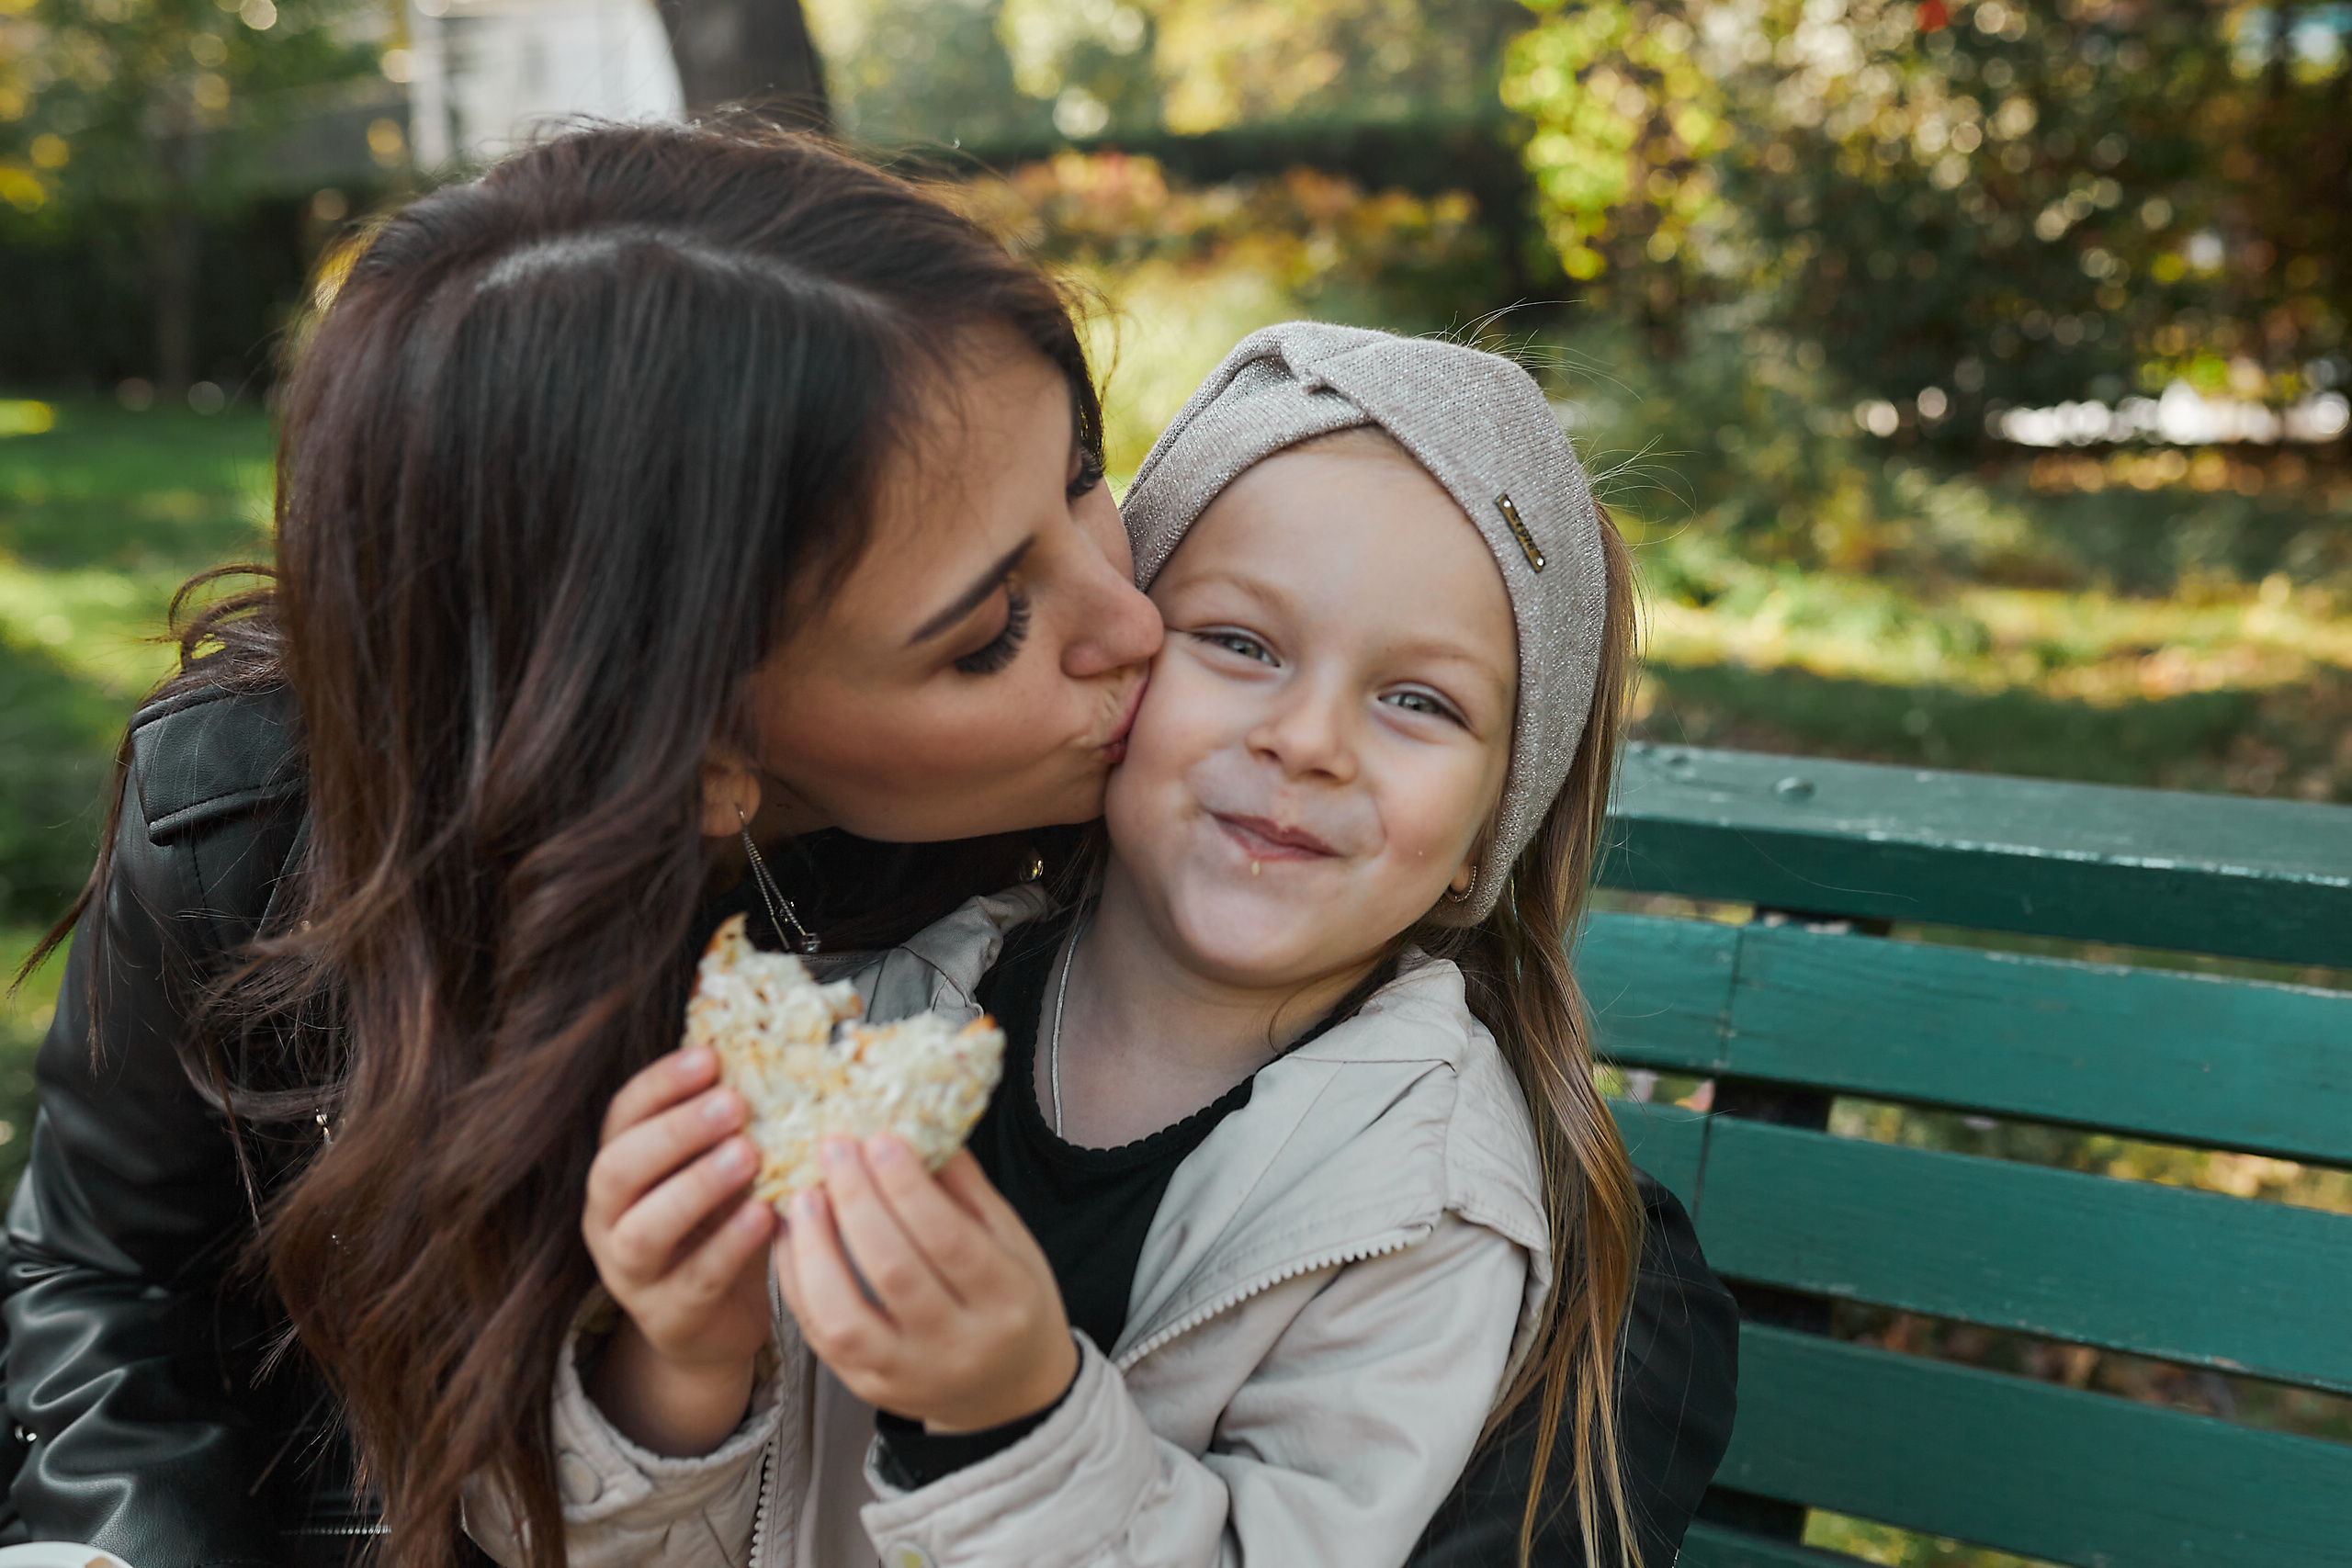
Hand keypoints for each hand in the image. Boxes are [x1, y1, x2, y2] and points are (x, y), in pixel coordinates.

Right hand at [580, 1045, 777, 1454]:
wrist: (716, 1322)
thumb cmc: (721, 1226)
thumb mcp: (720, 1169)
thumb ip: (733, 1127)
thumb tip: (780, 1054)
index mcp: (620, 1168)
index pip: (623, 1116)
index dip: (662, 1084)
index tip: (711, 1057)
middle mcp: (609, 1218)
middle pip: (617, 1168)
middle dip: (674, 1132)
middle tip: (733, 1104)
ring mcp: (631, 1273)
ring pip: (643, 1230)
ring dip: (696, 1187)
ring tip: (749, 1155)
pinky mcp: (667, 1316)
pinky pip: (694, 1280)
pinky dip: (730, 1246)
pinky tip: (766, 1214)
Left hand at [777, 1138, 1078, 1433]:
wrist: (1009, 1390)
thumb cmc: (1012, 1301)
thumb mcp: (1012, 1241)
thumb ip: (964, 1189)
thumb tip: (916, 1127)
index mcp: (1007, 1300)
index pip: (949, 1239)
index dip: (907, 1187)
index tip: (880, 1138)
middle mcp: (958, 1345)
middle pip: (894, 1272)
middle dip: (857, 1201)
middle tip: (835, 1148)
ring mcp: (907, 1374)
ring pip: (844, 1318)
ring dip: (815, 1249)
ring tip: (803, 1196)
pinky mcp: (866, 1387)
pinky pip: (819, 1335)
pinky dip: (798, 1282)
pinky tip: (793, 1237)